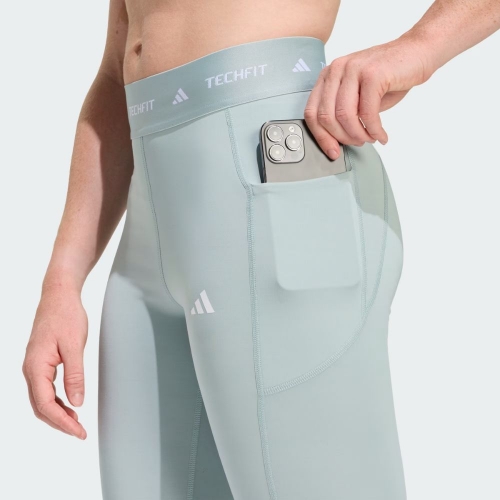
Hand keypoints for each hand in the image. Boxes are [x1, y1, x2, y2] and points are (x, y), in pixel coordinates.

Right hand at [22, 284, 87, 438]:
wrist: (59, 295)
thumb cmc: (66, 315)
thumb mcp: (75, 346)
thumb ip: (75, 375)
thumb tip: (78, 402)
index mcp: (35, 366)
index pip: (45, 404)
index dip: (62, 422)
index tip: (79, 432)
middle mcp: (30, 369)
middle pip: (41, 406)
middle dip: (60, 422)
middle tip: (81, 432)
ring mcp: (34, 366)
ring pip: (42, 399)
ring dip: (58, 413)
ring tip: (77, 422)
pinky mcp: (41, 362)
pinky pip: (45, 389)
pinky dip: (57, 401)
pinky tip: (70, 404)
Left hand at [304, 35, 432, 158]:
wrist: (418, 53)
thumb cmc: (388, 77)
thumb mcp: (357, 96)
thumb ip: (342, 114)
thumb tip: (333, 142)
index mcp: (328, 75)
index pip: (312, 112)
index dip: (321, 137)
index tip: (333, 152)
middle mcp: (337, 69)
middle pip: (326, 117)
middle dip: (342, 138)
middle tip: (357, 143)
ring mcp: (354, 69)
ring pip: (344, 116)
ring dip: (358, 135)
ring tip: (370, 139)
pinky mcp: (373, 74)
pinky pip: (367, 113)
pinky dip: (374, 130)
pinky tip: (381, 135)